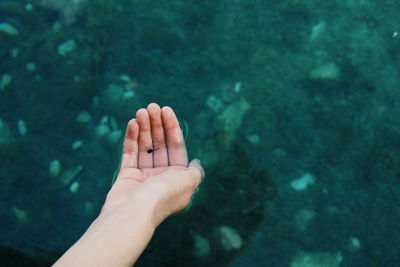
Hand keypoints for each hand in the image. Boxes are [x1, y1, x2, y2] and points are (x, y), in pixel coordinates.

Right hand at [101, 103, 203, 225]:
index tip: (166, 110)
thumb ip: (194, 171)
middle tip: (151, 106)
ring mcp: (144, 176)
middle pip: (160, 144)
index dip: (172, 127)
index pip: (177, 147)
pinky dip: (132, 138)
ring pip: (145, 146)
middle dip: (157, 124)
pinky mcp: (127, 176)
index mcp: (178, 178)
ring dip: (144, 127)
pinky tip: (133, 123)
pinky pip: (130, 153)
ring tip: (141, 111)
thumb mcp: (187, 182)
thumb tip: (197, 162)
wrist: (132, 215)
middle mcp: (162, 176)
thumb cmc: (162, 197)